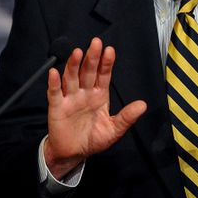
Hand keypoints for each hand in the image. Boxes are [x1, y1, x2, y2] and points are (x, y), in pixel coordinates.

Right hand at [43, 37, 146, 178]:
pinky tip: (54, 73)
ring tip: (77, 52)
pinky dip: (54, 83)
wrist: (73, 154)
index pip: (103, 75)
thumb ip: (126, 117)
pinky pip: (55, 93)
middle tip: (96, 43)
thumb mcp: (113, 130)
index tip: (110, 51)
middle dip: (92, 57)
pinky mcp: (57, 107)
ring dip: (73, 65)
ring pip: (71, 78)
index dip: (106, 63)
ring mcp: (70, 98)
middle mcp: (84, 93)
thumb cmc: (93, 139)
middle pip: (88, 72)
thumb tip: (143, 105)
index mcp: (99, 96)